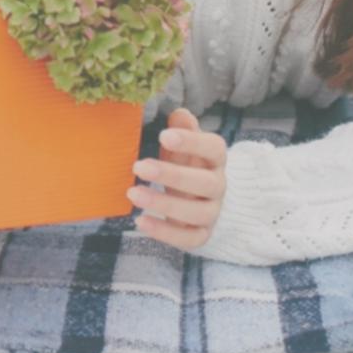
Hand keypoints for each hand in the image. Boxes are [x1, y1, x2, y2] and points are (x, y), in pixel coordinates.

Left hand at [127, 108, 226, 250]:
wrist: (202, 200)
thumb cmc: (187, 166)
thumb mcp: (184, 146)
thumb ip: (182, 130)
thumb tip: (179, 114)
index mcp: (216, 160)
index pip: (213, 148)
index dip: (191, 142)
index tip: (163, 136)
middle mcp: (218, 187)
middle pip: (206, 183)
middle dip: (172, 175)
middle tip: (138, 166)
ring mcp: (212, 213)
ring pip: (196, 212)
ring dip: (164, 204)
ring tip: (133, 193)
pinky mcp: (201, 235)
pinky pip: (188, 238)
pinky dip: (164, 232)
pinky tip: (140, 221)